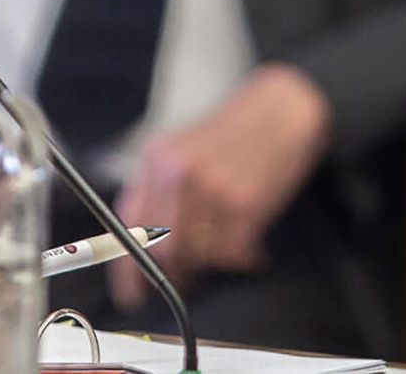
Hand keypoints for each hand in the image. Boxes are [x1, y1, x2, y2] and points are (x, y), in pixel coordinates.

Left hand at [107, 63, 332, 306]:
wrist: (278, 110)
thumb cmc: (229, 133)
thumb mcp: (179, 148)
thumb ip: (155, 191)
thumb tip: (134, 243)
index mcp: (157, 159)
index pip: (129, 224)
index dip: (126, 268)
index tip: (130, 294)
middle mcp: (179, 173)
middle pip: (163, 249)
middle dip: (172, 273)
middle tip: (184, 279)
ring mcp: (213, 189)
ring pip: (199, 255)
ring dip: (209, 264)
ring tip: (222, 248)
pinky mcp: (247, 204)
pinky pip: (232, 253)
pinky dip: (239, 257)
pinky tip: (246, 244)